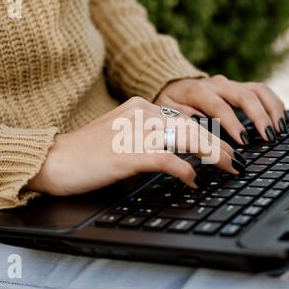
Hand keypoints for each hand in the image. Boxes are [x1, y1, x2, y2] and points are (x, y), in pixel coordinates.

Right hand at [26, 97, 240, 195]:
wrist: (52, 160)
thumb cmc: (86, 154)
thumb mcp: (120, 135)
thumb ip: (147, 137)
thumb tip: (176, 153)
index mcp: (140, 107)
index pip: (184, 119)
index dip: (208, 134)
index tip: (223, 148)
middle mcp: (141, 113)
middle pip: (192, 127)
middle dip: (219, 145)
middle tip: (236, 161)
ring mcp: (135, 131)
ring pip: (187, 138)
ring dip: (213, 155)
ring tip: (229, 168)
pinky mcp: (129, 152)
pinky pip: (168, 159)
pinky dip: (185, 170)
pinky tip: (193, 181)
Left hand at [155, 75, 286, 144]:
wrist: (171, 85)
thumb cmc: (170, 105)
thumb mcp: (168, 115)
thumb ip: (183, 122)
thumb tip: (202, 134)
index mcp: (197, 91)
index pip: (219, 106)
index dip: (233, 124)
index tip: (244, 141)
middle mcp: (217, 84)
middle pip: (244, 95)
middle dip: (259, 117)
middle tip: (269, 137)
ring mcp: (230, 84)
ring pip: (258, 90)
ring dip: (271, 109)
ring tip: (279, 130)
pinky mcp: (239, 87)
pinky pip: (262, 91)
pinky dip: (274, 104)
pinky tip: (280, 120)